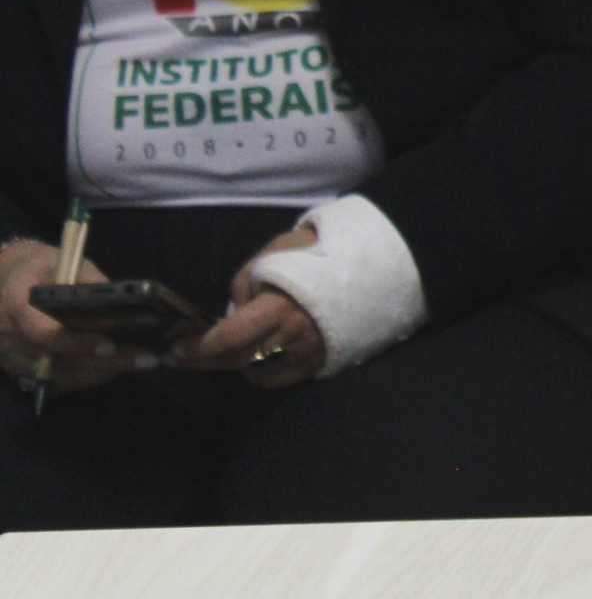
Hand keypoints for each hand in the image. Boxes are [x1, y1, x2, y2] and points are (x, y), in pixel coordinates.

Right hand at [0, 236, 142, 396]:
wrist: (5, 282)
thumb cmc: (42, 268)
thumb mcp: (65, 261)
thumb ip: (89, 282)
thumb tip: (123, 303)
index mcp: (14, 302)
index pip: (41, 332)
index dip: (75, 343)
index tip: (110, 344)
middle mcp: (7, 335)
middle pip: (56, 360)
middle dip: (103, 362)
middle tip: (146, 357)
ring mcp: (10, 357)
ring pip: (58, 376)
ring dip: (101, 372)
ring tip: (141, 362)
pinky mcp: (18, 370)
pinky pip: (55, 381)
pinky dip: (88, 377)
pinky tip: (118, 367)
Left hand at [178, 224, 326, 387]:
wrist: (379, 265)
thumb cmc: (326, 251)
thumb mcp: (280, 249)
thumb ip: (248, 279)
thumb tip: (233, 309)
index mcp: (280, 307)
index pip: (228, 338)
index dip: (198, 347)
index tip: (176, 347)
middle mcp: (292, 338)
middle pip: (235, 361)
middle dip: (204, 360)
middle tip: (183, 355)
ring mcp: (308, 355)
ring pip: (255, 374)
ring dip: (234, 365)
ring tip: (227, 350)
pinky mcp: (320, 363)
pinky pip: (278, 379)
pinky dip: (260, 371)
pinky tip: (256, 355)